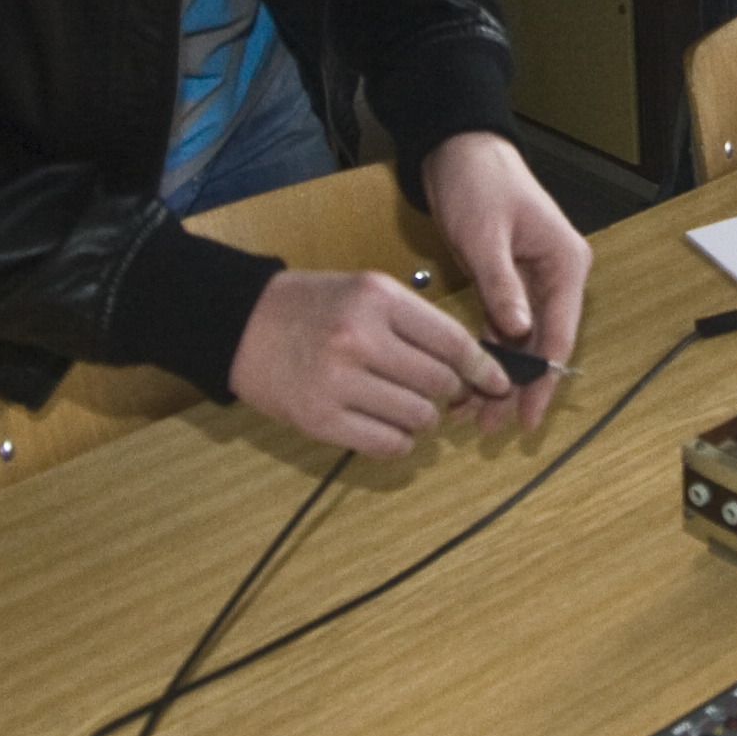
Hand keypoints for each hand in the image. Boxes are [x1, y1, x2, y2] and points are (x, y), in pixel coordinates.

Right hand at [228, 268, 510, 459]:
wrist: (240, 324)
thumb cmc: (311, 306)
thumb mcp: (366, 291)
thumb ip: (416, 324)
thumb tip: (472, 367)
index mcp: (377, 298)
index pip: (452, 342)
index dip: (483, 367)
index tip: (496, 380)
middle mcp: (360, 339)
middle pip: (439, 382)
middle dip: (452, 393)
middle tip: (442, 393)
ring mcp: (338, 382)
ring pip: (418, 417)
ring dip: (424, 418)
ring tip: (407, 406)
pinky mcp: (320, 420)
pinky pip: (387, 444)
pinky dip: (399, 441)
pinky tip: (387, 425)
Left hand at [421, 131, 590, 432]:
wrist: (458, 150)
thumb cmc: (478, 183)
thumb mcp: (487, 235)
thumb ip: (503, 286)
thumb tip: (518, 333)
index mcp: (565, 264)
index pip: (560, 333)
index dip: (544, 379)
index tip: (527, 416)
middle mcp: (556, 277)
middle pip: (542, 344)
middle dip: (517, 386)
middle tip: (491, 425)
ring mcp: (533, 281)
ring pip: (521, 342)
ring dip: (499, 375)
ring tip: (473, 414)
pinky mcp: (508, 282)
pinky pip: (501, 327)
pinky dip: (485, 352)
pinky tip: (467, 380)